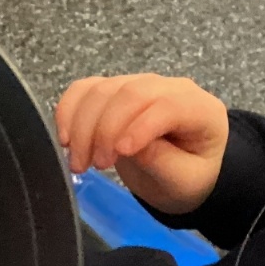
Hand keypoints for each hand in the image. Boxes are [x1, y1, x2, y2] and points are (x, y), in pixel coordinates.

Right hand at [55, 73, 228, 213]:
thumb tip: (129, 147)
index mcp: (199, 108)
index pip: (167, 106)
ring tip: (79, 162)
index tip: (119, 154)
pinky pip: (85, 89)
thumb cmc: (190, 176)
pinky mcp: (114, 90)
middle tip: (94, 166)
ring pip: (102, 90)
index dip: (140, 126)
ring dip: (81, 125)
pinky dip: (69, 110)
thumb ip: (163, 162)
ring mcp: (139, 85)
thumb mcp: (185, 181)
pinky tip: (66, 138)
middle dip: (104, 129)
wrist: (183, 171)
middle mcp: (169, 88)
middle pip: (129, 93)